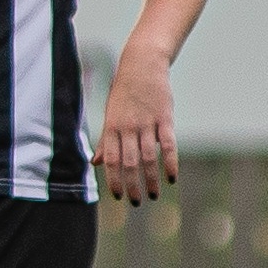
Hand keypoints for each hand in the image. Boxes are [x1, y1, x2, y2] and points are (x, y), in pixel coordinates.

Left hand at [94, 48, 177, 204]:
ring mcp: (146, 123)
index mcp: (111, 128)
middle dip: (132, 185)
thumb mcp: (110, 115)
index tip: (118, 196)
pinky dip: (170, 162)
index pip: (111, 160)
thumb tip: (96, 162)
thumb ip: (105, 141)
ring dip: (151, 178)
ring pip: (148, 157)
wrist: (141, 66)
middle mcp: (127, 127)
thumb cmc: (123, 94)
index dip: (113, 180)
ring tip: (153, 195)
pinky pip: (168, 144)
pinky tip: (171, 178)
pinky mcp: (164, 118)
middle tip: (137, 201)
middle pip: (128, 163)